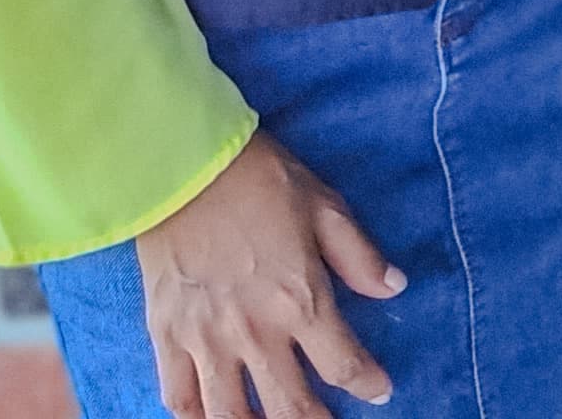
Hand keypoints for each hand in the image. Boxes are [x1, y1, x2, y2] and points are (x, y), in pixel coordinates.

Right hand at [135, 129, 402, 418]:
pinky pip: (178, 398)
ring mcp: (206, 340)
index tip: (379, 390)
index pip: (343, 365)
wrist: (183, 167)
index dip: (367, 384)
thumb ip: (359, 256)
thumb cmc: (260, 180)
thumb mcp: (325, 207)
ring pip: (231, 416)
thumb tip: (395, 288)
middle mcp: (254, 332)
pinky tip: (213, 418)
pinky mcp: (166, 336)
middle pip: (290, 407)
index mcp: (300, 299)